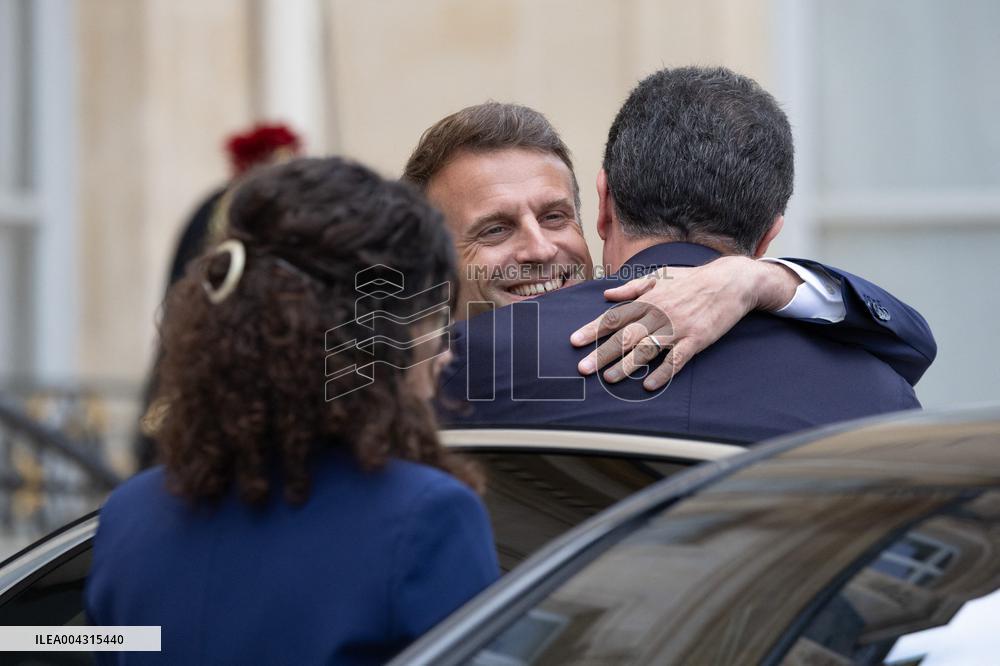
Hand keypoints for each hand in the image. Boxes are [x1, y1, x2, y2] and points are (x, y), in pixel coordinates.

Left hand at [570, 256, 800, 389]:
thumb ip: (632, 288)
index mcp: (648, 299)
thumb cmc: (692, 279)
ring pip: (647, 349)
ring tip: (608, 379)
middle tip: (583, 368)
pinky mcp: (696, 340)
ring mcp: (678, 328)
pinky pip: (677, 359)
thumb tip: (607, 295)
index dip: (593, 330)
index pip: (614, 317)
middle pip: (625, 336)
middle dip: (602, 353)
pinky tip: (648, 384)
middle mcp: (659, 313)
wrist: (730, 282)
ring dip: (627, 365)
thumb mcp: (660, 276)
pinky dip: (662, 372)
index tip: (574, 341)